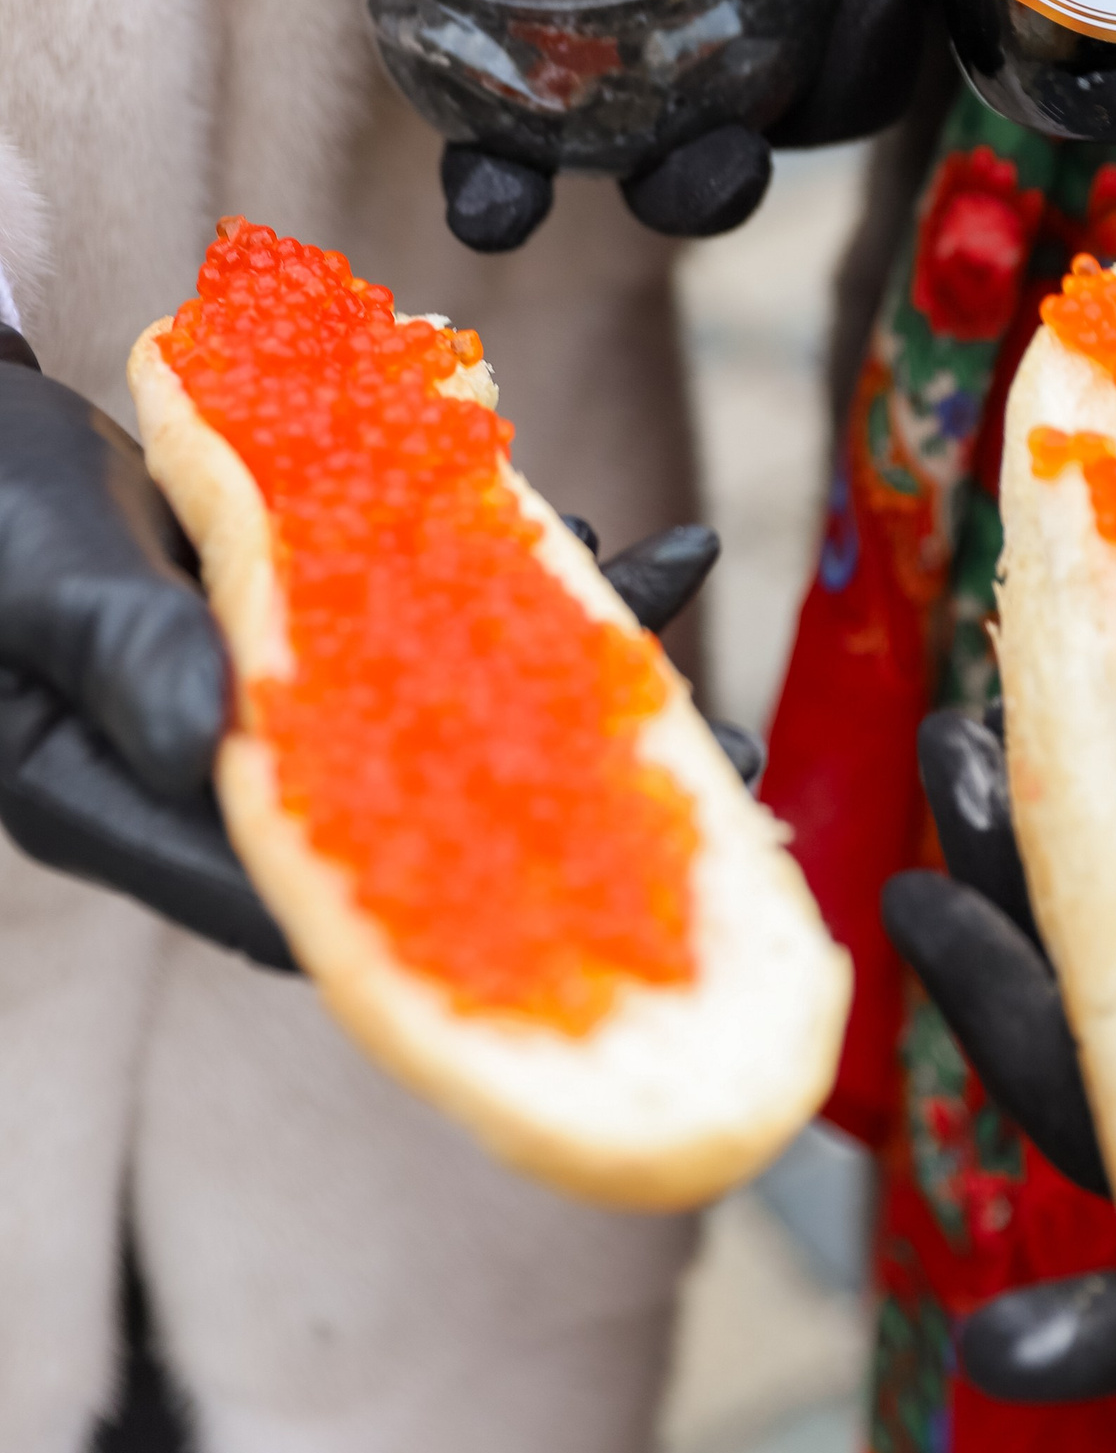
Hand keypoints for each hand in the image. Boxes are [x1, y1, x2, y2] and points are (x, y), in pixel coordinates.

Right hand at [0, 408, 750, 958]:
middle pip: (408, 812)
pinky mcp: (305, 614)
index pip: (298, 887)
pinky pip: (426, 615)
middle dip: (563, 805)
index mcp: (135, 798)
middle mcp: (221, 764)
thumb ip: (122, 648)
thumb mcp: (43, 569)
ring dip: (563, 689)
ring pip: (439, 712)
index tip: (580, 902)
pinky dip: (509, 583)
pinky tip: (603, 547)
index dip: (437, 905)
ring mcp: (272, 688)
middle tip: (711, 784)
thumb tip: (210, 741)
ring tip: (692, 688)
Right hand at [247, 0, 929, 250]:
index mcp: (559, 92)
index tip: (493, 210)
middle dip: (701, 190)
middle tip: (717, 160)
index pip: (515, 177)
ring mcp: (776, 56)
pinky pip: (900, 0)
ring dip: (855, 65)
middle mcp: (674, 100)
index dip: (499, 201)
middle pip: (688, 185)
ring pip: (822, 111)